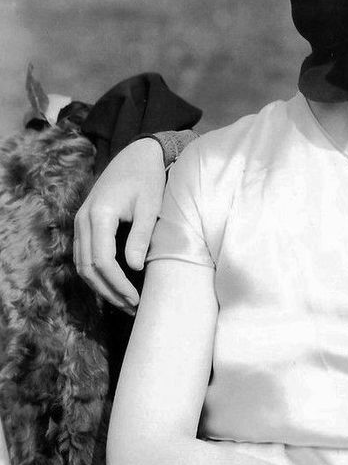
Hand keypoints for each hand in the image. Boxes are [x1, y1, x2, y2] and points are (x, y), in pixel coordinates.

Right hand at [73, 138, 166, 311]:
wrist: (137, 156)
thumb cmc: (148, 180)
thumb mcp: (149, 207)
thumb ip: (140, 236)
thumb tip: (134, 268)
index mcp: (99, 216)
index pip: (102, 261)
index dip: (118, 284)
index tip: (136, 299)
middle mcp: (83, 220)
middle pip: (87, 267)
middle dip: (108, 291)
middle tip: (132, 308)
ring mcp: (80, 222)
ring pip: (81, 264)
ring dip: (100, 286)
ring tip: (125, 302)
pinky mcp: (84, 223)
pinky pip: (84, 255)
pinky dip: (96, 273)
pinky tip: (115, 284)